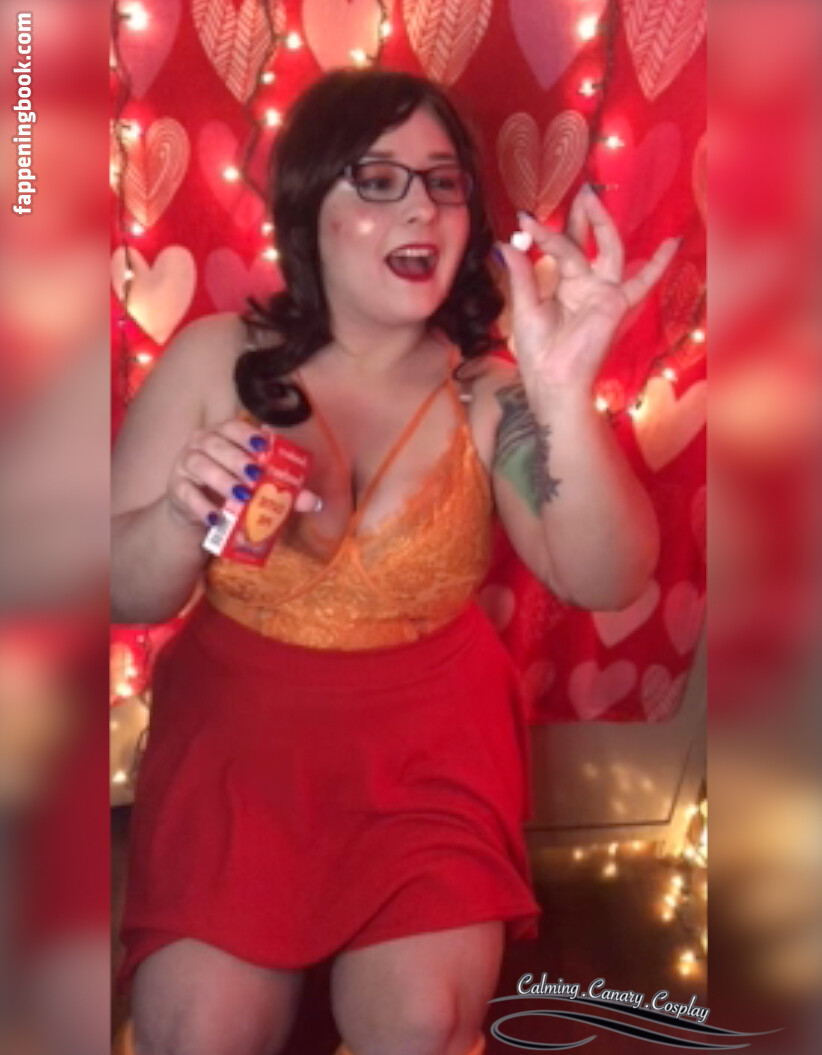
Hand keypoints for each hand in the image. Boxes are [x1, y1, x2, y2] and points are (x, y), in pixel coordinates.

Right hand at [165, 419, 321, 528]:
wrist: (199, 513)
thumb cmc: (233, 489)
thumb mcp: (257, 487)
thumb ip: (284, 490)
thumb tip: (315, 501)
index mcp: (222, 434)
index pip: (233, 427)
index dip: (247, 434)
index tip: (263, 446)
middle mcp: (200, 443)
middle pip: (216, 445)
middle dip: (237, 459)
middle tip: (256, 477)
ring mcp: (185, 465)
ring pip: (200, 466)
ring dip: (222, 480)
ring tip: (242, 496)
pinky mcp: (176, 489)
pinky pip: (187, 494)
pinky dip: (201, 506)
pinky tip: (216, 518)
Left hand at [494, 185, 680, 394]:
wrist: (550, 380)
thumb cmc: (538, 352)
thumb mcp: (525, 306)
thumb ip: (521, 274)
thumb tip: (505, 244)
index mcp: (565, 286)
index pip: (562, 249)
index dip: (545, 233)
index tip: (524, 220)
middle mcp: (587, 285)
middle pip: (589, 243)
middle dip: (583, 217)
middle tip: (579, 191)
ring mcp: (604, 293)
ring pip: (608, 250)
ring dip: (601, 224)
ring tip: (588, 196)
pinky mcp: (615, 304)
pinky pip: (641, 282)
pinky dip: (657, 264)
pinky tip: (672, 243)